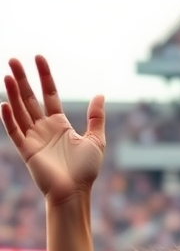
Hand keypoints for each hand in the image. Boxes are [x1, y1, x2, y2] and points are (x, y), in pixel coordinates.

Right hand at [1, 56, 104, 204]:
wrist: (75, 193)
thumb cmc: (86, 171)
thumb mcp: (96, 141)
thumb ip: (96, 118)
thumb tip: (100, 95)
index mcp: (59, 124)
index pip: (49, 94)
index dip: (44, 76)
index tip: (38, 57)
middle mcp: (44, 129)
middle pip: (30, 98)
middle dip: (22, 79)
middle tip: (13, 59)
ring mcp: (34, 139)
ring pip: (20, 111)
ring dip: (13, 94)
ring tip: (7, 75)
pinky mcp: (27, 151)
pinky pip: (15, 132)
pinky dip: (9, 119)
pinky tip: (5, 104)